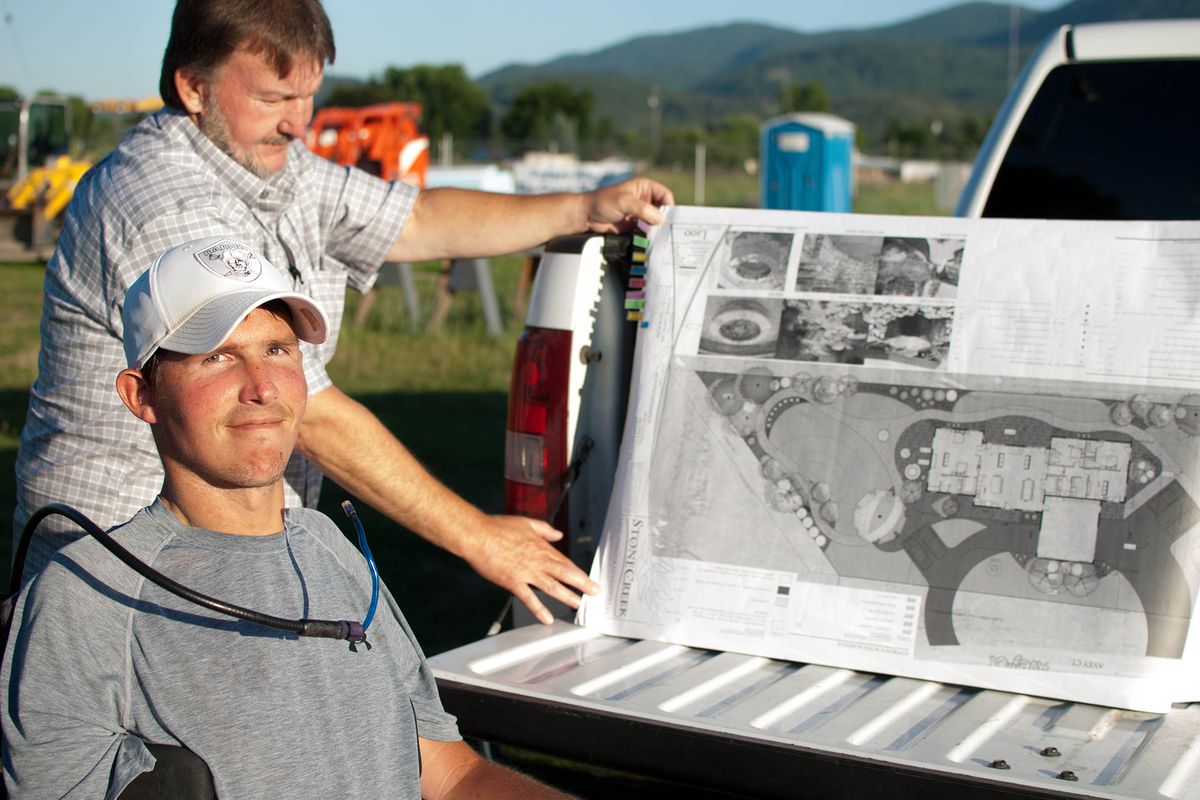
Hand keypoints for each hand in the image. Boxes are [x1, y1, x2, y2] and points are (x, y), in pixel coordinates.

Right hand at [464, 515, 599, 623]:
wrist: (478, 535)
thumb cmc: (498, 527)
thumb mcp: (526, 523)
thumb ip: (544, 529)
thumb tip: (558, 534)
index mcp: (540, 547)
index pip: (564, 561)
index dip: (577, 572)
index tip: (587, 579)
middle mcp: (537, 560)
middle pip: (564, 573)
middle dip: (582, 583)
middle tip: (595, 592)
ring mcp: (526, 572)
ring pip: (552, 586)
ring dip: (567, 596)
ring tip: (579, 603)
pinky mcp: (513, 581)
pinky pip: (528, 598)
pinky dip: (539, 609)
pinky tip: (547, 618)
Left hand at [584, 177, 674, 233]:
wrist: (586, 215)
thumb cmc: (602, 202)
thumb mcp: (624, 202)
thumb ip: (643, 209)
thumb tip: (660, 219)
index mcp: (644, 187)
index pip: (665, 195)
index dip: (668, 206)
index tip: (667, 219)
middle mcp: (644, 199)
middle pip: (663, 209)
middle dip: (664, 219)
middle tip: (666, 231)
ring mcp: (640, 213)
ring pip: (656, 222)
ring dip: (657, 229)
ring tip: (659, 237)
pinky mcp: (635, 225)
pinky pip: (647, 230)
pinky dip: (650, 235)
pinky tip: (650, 241)